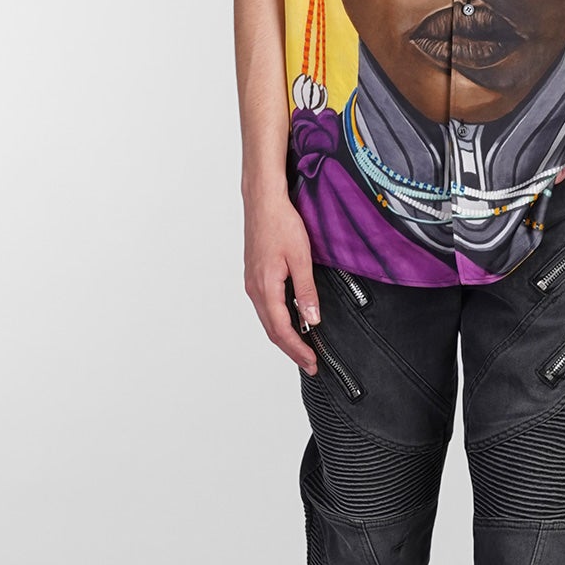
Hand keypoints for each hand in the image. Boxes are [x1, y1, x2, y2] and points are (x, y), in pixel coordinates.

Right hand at [244, 186, 319, 374]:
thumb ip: (306, 290)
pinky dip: (278, 321)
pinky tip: (291, 322)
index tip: (312, 362)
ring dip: (284, 337)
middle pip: (272, 330)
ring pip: (267, 320)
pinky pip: (266, 307)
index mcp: (265, 287)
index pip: (282, 329)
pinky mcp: (254, 276)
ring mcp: (252, 282)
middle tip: (310, 363)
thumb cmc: (281, 223)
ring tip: (302, 348)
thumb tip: (312, 319)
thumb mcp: (301, 258)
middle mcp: (254, 289)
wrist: (263, 201)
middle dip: (291, 349)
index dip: (298, 349)